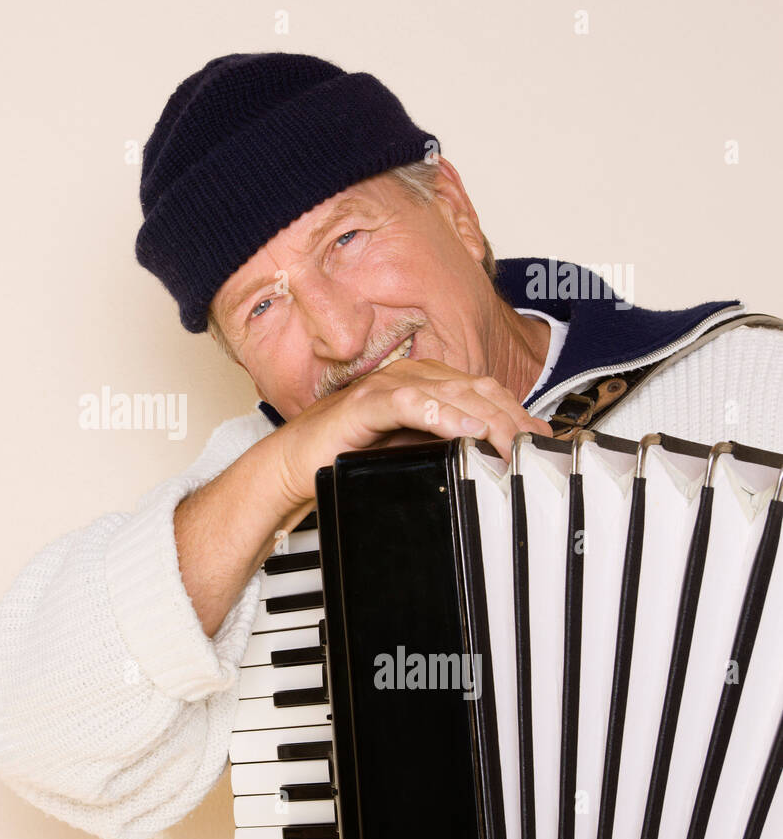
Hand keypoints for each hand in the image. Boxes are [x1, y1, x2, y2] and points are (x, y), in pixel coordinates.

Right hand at [273, 357, 551, 505]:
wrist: (295, 464)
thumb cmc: (348, 455)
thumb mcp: (412, 450)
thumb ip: (449, 443)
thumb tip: (496, 455)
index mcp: (424, 380)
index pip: (483, 390)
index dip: (517, 411)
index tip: (542, 439)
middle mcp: (409, 374)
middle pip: (476, 390)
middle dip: (512, 418)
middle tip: (535, 447)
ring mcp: (387, 385)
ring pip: (451, 394)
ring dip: (487, 419)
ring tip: (511, 443)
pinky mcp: (365, 403)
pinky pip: (411, 404)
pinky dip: (443, 416)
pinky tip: (465, 432)